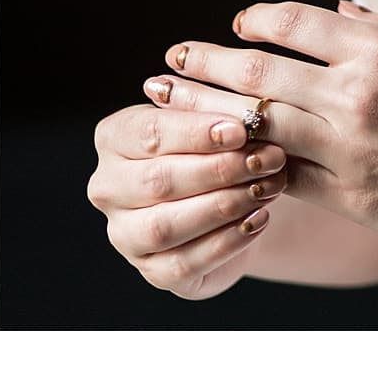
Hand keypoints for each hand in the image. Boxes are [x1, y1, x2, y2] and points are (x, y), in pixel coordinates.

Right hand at [87, 92, 287, 298]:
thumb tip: (244, 106)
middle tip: (268, 159)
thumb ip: (221, 110)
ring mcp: (125, 234)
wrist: (236, 195)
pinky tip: (259, 220)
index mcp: (115, 139)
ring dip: (223, 206)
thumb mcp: (219, 120)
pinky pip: (185, 263)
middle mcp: (109, 188)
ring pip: (165, 226)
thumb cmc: (222, 145)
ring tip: (268, 188)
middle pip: (157, 181)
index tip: (241, 130)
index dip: (195, 132)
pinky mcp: (153, 271)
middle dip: (218, 170)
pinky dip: (227, 242)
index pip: (147, 133)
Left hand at [152, 1, 377, 255]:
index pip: (295, 23)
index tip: (238, 22)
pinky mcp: (352, 196)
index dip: (256, 19)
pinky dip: (247, 168)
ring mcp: (351, 147)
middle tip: (172, 59)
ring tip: (171, 107)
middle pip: (259, 73)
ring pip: (257, 126)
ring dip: (206, 115)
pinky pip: (281, 179)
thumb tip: (340, 14)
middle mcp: (360, 92)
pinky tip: (220, 162)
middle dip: (206, 63)